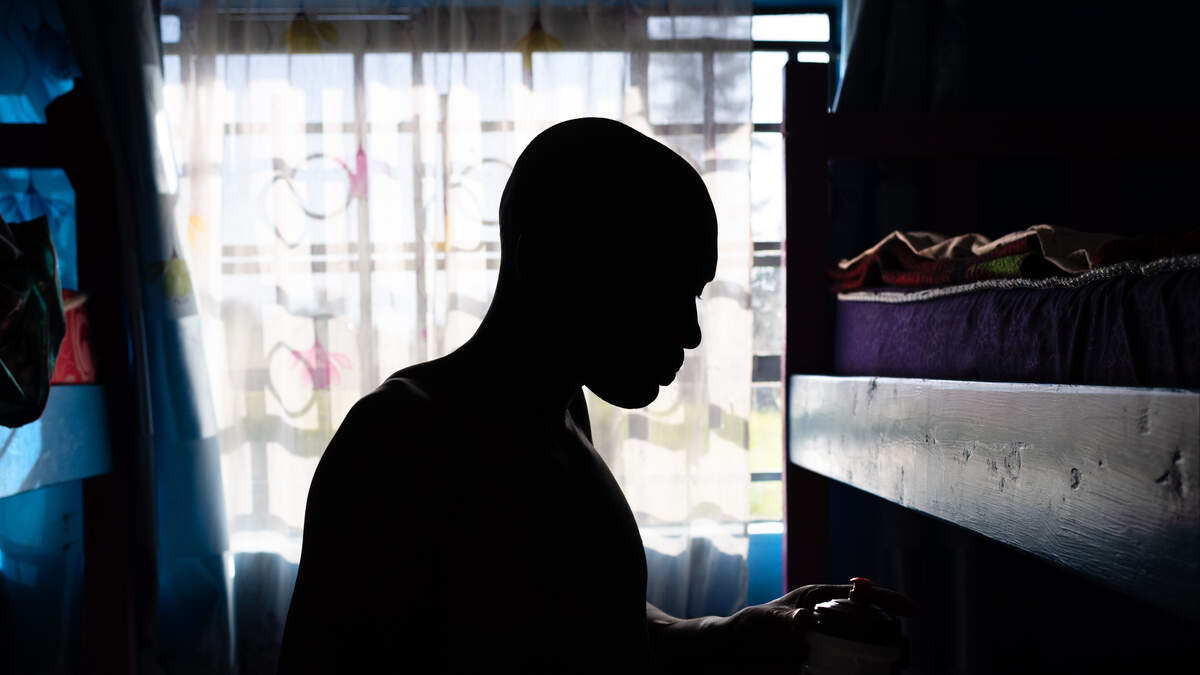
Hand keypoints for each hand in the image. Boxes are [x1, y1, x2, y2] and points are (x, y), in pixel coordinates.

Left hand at [703, 583, 917, 673]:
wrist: (734, 654)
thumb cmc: (747, 629)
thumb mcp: (760, 621)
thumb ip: (779, 620)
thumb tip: (803, 620)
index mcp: (819, 599)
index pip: (860, 594)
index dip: (887, 599)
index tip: (911, 609)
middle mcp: (830, 619)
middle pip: (872, 623)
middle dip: (893, 636)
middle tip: (902, 654)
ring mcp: (831, 642)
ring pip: (868, 648)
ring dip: (884, 659)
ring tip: (893, 669)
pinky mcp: (827, 663)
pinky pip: (852, 667)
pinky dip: (865, 672)